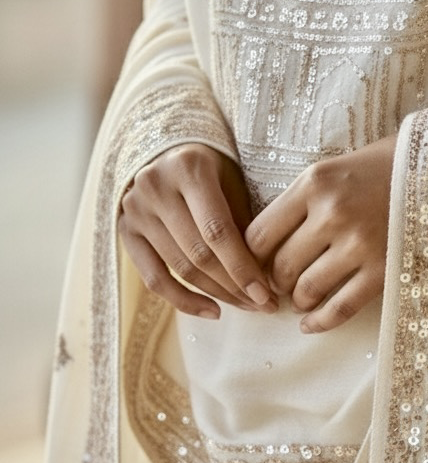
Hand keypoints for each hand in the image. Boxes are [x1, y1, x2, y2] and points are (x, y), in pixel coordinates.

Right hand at [118, 143, 276, 318]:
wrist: (168, 152)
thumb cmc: (213, 169)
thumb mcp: (234, 181)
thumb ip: (244, 221)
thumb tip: (266, 276)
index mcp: (189, 168)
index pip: (217, 230)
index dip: (243, 268)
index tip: (267, 295)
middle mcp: (155, 187)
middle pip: (198, 253)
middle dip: (234, 286)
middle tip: (263, 305)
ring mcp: (135, 210)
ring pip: (179, 268)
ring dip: (216, 294)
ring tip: (245, 306)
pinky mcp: (125, 231)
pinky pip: (154, 278)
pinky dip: (184, 300)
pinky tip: (212, 311)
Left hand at [245, 134, 396, 333]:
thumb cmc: (382, 167)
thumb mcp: (333, 170)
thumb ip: (301, 202)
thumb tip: (266, 244)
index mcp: (314, 184)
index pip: (260, 233)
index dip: (251, 257)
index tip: (256, 264)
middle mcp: (333, 213)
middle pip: (280, 265)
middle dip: (274, 282)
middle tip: (279, 284)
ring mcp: (359, 244)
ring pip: (306, 289)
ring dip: (297, 300)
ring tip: (300, 299)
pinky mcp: (384, 269)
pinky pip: (341, 308)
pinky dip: (319, 322)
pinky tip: (310, 324)